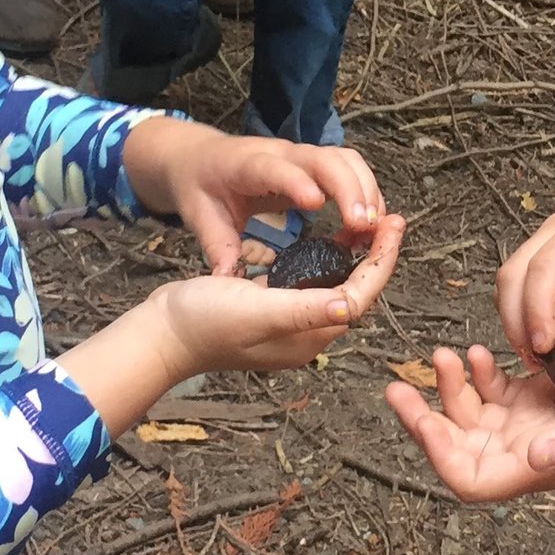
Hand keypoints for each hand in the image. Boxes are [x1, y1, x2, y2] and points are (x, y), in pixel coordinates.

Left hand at [125, 118, 384, 273]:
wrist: (198, 156)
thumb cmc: (199, 187)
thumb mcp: (200, 217)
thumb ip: (216, 246)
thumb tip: (227, 281)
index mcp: (246, 166)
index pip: (276, 169)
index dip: (297, 183)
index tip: (318, 204)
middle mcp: (280, 154)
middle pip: (325, 159)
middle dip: (350, 189)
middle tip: (365, 226)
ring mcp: (301, 156)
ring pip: (345, 160)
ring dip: (366, 190)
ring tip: (376, 229)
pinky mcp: (314, 163)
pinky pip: (349, 168)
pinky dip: (366, 191)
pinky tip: (371, 223)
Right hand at [157, 210, 405, 373]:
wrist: (161, 334)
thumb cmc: (204, 321)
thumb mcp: (257, 310)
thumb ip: (304, 309)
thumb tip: (349, 307)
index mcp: (308, 336)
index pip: (360, 296)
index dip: (381, 260)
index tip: (393, 224)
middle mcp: (304, 334)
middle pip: (355, 291)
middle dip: (376, 256)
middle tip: (391, 218)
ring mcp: (288, 324)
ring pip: (336, 286)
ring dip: (356, 257)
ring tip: (370, 224)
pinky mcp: (271, 311)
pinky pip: (312, 284)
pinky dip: (328, 261)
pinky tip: (330, 241)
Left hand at [386, 346, 554, 500]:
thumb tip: (534, 455)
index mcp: (534, 467)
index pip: (465, 477)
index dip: (434, 451)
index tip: (416, 415)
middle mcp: (525, 451)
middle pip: (457, 445)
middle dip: (426, 416)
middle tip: (398, 384)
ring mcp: (532, 428)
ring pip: (472, 415)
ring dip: (452, 389)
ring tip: (447, 353)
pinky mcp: (543, 403)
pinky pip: (497, 392)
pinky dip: (481, 373)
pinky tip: (481, 351)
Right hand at [496, 209, 554, 379]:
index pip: (546, 267)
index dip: (537, 308)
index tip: (545, 349)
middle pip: (515, 272)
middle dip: (517, 320)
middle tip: (536, 362)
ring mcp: (547, 245)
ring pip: (508, 283)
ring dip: (515, 322)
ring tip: (539, 360)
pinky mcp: (545, 265)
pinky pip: (518, 292)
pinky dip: (521, 320)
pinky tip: (542, 348)